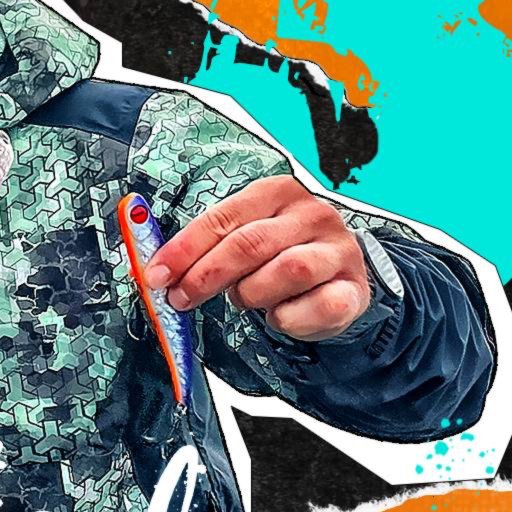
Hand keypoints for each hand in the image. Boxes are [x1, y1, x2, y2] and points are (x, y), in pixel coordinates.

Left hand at [146, 175, 370, 341]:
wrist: (332, 281)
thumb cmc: (275, 258)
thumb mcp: (241, 240)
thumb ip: (205, 247)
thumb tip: (158, 270)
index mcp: (277, 192)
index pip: (223, 217)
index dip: (185, 249)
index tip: (157, 276)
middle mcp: (312, 214)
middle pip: (250, 243)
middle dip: (206, 276)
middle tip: (182, 299)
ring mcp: (338, 250)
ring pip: (287, 270)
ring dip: (252, 294)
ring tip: (244, 300)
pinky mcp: (355, 288)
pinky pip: (318, 307)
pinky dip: (288, 319)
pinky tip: (278, 316)